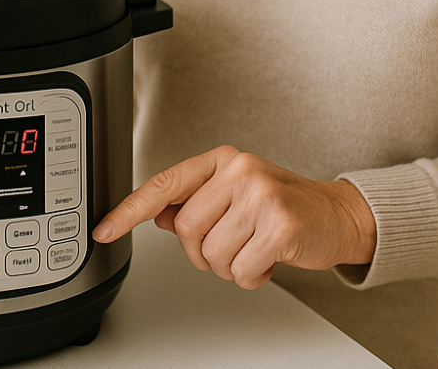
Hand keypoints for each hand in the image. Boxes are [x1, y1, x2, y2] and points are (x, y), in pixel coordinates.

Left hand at [92, 146, 376, 288]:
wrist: (334, 214)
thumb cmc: (281, 204)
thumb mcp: (234, 194)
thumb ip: (195, 202)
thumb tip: (158, 214)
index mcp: (221, 160)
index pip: (164, 184)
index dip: (129, 211)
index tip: (103, 230)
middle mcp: (239, 170)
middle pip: (185, 231)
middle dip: (203, 252)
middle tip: (233, 243)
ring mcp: (260, 195)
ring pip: (212, 256)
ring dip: (231, 266)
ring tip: (254, 248)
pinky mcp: (280, 225)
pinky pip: (242, 271)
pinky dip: (253, 277)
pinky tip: (269, 259)